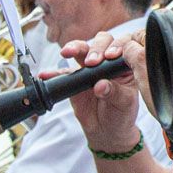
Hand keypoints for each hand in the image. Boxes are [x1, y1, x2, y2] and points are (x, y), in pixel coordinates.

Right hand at [61, 31, 145, 150]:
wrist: (106, 130)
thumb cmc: (121, 113)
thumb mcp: (124, 104)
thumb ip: (115, 92)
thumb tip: (101, 85)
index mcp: (125, 64)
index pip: (122, 46)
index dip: (116, 46)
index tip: (110, 56)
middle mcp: (108, 61)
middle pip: (101, 42)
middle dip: (95, 48)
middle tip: (91, 62)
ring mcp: (90, 68)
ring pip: (82, 50)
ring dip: (74, 48)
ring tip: (67, 53)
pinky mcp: (75, 78)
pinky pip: (63, 72)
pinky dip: (54, 72)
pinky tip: (47, 74)